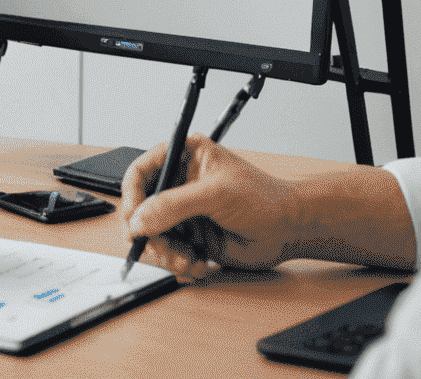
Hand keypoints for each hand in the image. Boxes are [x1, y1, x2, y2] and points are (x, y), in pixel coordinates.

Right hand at [119, 134, 298, 282]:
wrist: (289, 231)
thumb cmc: (262, 198)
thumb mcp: (214, 194)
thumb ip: (174, 205)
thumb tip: (139, 219)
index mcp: (183, 158)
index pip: (141, 172)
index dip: (131, 196)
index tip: (132, 219)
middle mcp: (180, 185)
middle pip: (142, 209)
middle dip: (149, 232)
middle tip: (157, 248)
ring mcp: (186, 213)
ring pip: (155, 235)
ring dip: (166, 252)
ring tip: (187, 259)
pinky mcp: (193, 238)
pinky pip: (171, 253)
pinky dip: (181, 263)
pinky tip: (200, 263)